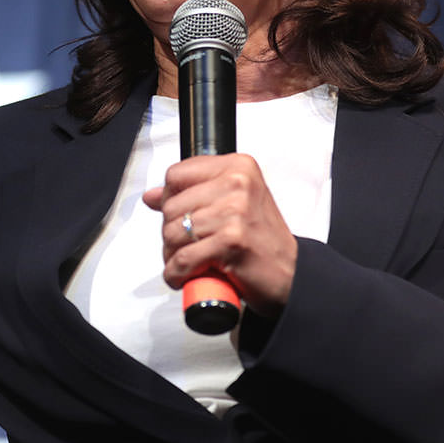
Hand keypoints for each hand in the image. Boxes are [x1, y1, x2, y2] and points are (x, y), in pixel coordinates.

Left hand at [142, 153, 296, 316]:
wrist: (291, 274)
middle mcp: (237, 183)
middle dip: (172, 232)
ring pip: (172, 233)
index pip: (176, 174)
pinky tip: (186, 275)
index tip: (183, 215)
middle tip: (189, 245)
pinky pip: (182, 259)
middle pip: (170, 206)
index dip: (171, 199)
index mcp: (238, 167)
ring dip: (173, 255)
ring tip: (191, 261)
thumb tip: (152, 195)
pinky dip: (177, 273)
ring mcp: (235, 211)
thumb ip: (193, 194)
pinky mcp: (231, 241)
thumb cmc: (262, 240)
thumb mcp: (231, 204)